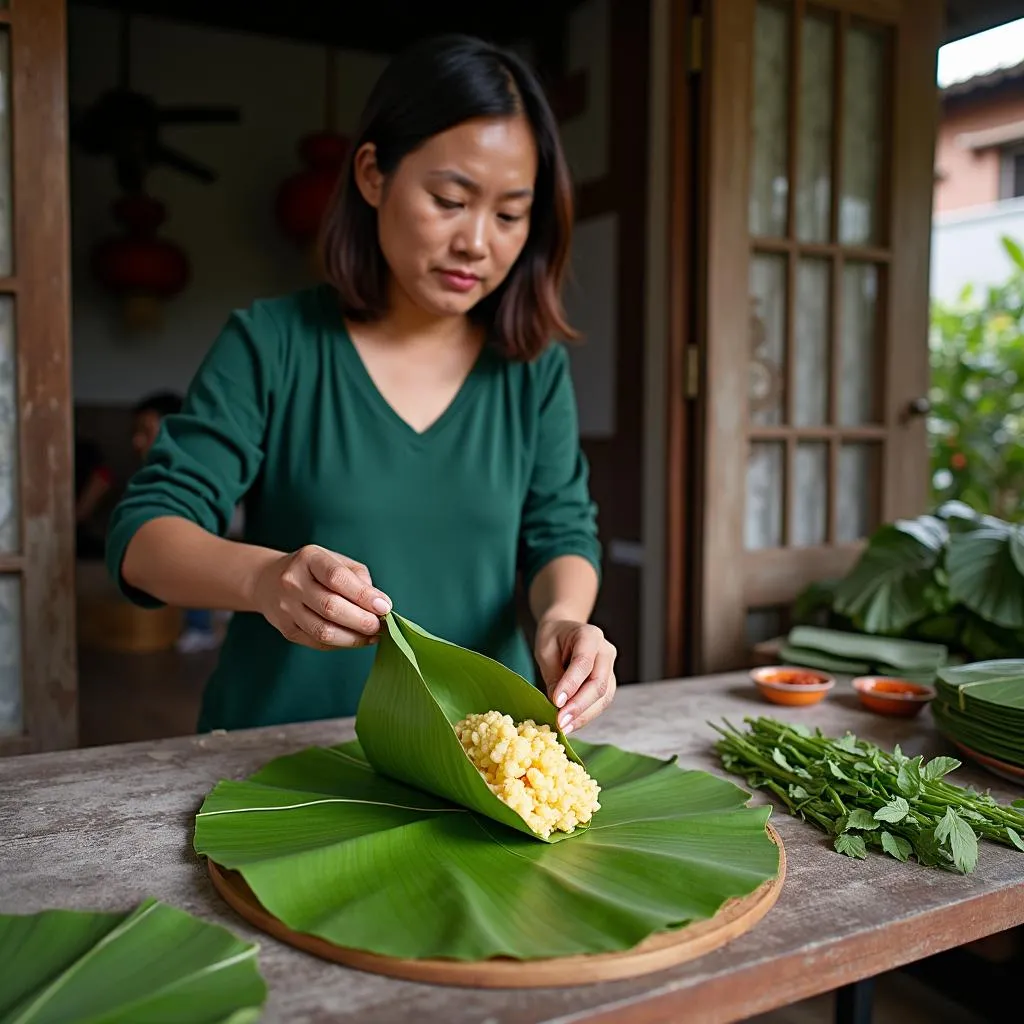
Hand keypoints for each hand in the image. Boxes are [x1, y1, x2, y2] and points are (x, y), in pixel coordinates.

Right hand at [251, 545, 391, 649]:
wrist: (268, 581)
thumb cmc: (313, 570)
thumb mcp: (335, 561)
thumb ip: (358, 579)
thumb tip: (379, 604)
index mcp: (309, 559)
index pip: (338, 578)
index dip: (364, 596)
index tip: (384, 607)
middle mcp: (293, 582)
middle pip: (331, 608)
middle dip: (362, 621)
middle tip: (381, 625)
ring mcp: (286, 608)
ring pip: (324, 631)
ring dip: (354, 638)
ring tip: (372, 635)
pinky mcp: (286, 629)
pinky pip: (318, 642)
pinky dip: (342, 644)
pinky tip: (356, 639)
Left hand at [533, 617, 616, 734]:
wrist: (565, 630)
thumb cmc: (553, 638)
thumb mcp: (546, 650)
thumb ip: (553, 675)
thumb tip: (558, 704)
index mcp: (590, 635)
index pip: (583, 662)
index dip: (571, 684)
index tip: (556, 702)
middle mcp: (606, 651)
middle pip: (599, 683)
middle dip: (579, 706)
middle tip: (560, 722)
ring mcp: (610, 668)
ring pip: (604, 697)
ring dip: (584, 715)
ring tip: (564, 728)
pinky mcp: (608, 683)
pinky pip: (601, 702)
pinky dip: (586, 715)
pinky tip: (571, 724)